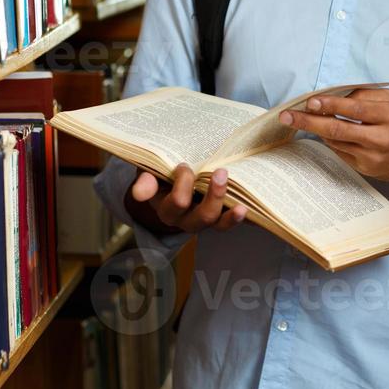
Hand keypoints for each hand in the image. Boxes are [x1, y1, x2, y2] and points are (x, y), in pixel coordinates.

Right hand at [130, 164, 247, 234]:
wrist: (170, 184)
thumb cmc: (161, 175)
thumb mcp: (150, 173)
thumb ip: (147, 180)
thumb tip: (140, 192)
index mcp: (167, 209)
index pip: (177, 202)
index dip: (183, 184)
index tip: (183, 165)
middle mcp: (186, 219)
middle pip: (202, 216)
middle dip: (213, 195)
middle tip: (220, 172)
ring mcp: (204, 220)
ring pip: (217, 223)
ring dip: (230, 213)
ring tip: (241, 205)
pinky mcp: (218, 217)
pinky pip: (229, 222)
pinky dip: (239, 217)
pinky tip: (248, 208)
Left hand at [279, 88, 388, 184]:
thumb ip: (367, 96)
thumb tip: (334, 95)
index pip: (354, 108)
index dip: (330, 105)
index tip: (310, 101)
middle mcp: (382, 137)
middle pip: (338, 129)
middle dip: (309, 121)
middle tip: (287, 116)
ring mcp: (374, 157)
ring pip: (336, 142)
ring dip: (317, 130)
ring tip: (300, 120)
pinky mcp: (368, 170)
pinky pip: (341, 153)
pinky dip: (331, 141)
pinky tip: (325, 133)